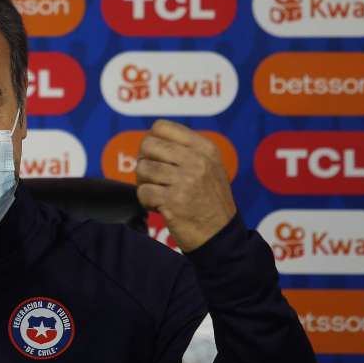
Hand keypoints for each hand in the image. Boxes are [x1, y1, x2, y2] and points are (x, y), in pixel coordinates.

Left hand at [135, 119, 236, 252]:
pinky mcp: (173, 201)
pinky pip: (142, 192)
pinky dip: (146, 202)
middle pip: (147, 145)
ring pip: (142, 168)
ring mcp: (185, 180)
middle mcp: (196, 161)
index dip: (152, 141)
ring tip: (160, 193)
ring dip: (145, 184)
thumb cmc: (210, 201)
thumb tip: (150, 136)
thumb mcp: (209, 167)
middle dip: (145, 161)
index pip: (161, 127)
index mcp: (205, 148)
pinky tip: (160, 206)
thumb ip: (185, 150)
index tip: (157, 157)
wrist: (221, 235)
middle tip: (155, 178)